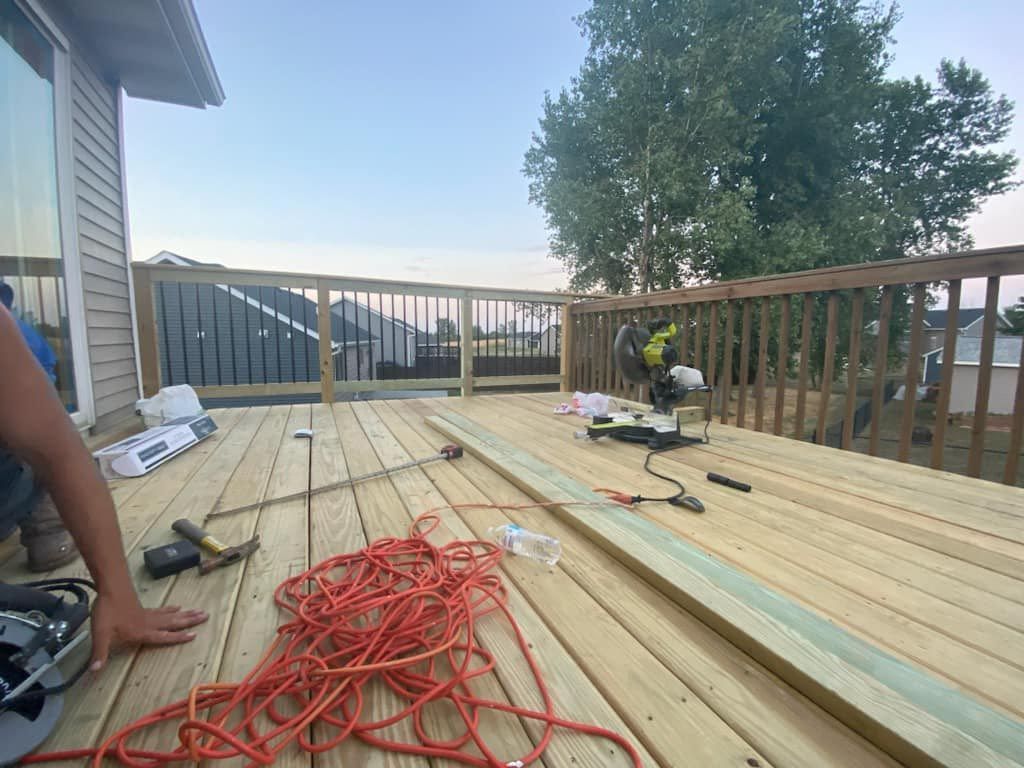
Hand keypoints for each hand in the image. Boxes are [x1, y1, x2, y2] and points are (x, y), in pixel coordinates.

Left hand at [89, 592, 208, 671]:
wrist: (110, 587)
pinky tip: (176, 606)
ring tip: (199, 612)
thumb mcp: (101, 634)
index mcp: (142, 632)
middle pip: (173, 622)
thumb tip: (93, 672)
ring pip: (170, 615)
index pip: (163, 636)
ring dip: (185, 615)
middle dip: (190, 621)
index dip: (178, 637)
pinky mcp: (143, 608)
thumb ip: (99, 653)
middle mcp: (149, 623)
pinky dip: (170, 609)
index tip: (194, 635)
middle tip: (206, 616)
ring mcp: (147, 614)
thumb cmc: (107, 611)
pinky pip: (162, 610)